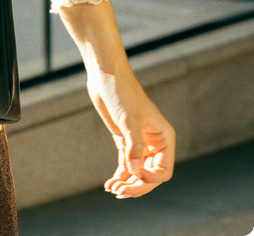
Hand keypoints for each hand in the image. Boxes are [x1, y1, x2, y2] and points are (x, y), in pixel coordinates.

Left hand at [86, 66, 174, 198]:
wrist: (106, 77)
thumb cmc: (122, 93)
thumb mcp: (128, 119)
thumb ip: (133, 146)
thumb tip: (134, 173)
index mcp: (164, 137)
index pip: (164, 170)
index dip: (151, 178)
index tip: (135, 175)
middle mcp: (155, 143)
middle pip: (151, 175)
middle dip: (137, 186)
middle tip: (120, 193)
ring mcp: (140, 143)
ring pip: (138, 172)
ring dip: (127, 183)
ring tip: (113, 189)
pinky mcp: (126, 140)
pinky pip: (127, 164)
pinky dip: (120, 175)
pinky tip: (110, 184)